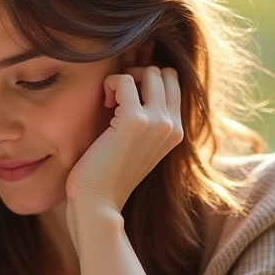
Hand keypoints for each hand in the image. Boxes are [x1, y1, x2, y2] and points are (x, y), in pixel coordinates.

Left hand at [66, 66, 182, 218]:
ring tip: (109, 101)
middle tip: (116, 97)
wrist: (98, 203)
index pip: (173, 84)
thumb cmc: (107, 174)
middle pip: (165, 73)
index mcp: (177, 132)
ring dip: (125, 78)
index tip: (125, 98)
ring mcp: (158, 122)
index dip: (148, 80)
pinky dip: (110, 83)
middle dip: (138, 75)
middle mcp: (173, 126)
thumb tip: (134, 84)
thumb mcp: (135, 144)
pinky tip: (102, 104)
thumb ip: (144, 119)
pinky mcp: (135, 121)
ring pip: (151, 71)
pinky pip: (124, 80)